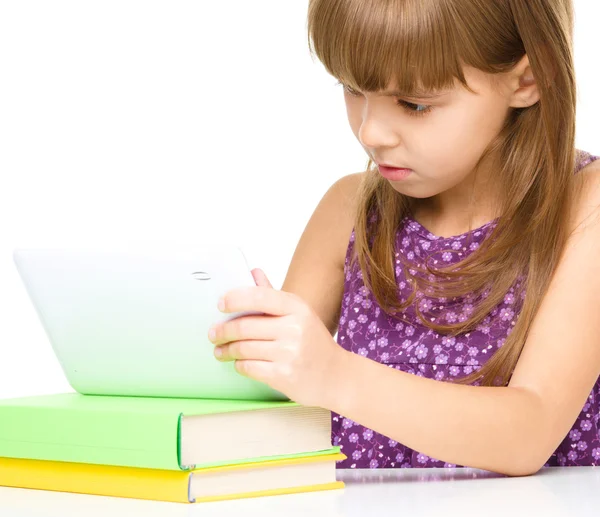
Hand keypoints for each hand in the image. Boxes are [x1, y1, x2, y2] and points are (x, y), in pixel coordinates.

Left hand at [207, 268, 343, 406]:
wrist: (336, 376)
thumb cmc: (313, 343)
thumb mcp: (299, 315)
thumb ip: (273, 296)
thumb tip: (253, 272)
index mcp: (297, 308)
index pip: (259, 296)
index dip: (235, 299)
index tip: (221, 304)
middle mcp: (294, 328)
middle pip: (245, 326)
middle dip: (223, 330)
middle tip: (214, 333)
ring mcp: (289, 353)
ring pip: (243, 348)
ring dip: (227, 350)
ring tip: (220, 351)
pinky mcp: (284, 375)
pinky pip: (249, 367)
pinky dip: (239, 365)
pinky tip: (238, 363)